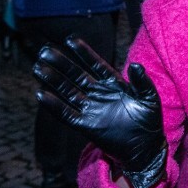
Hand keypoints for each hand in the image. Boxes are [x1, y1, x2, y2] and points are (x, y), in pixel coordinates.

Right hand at [33, 36, 165, 187]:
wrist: (145, 148)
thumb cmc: (149, 121)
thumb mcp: (149, 98)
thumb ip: (142, 81)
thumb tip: (135, 65)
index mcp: (114, 84)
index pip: (96, 64)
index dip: (84, 52)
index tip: (70, 39)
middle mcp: (99, 93)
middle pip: (76, 75)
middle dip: (61, 63)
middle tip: (45, 50)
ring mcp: (92, 109)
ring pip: (68, 91)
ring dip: (53, 80)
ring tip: (38, 67)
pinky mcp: (86, 126)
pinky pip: (67, 114)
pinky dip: (54, 105)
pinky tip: (41, 94)